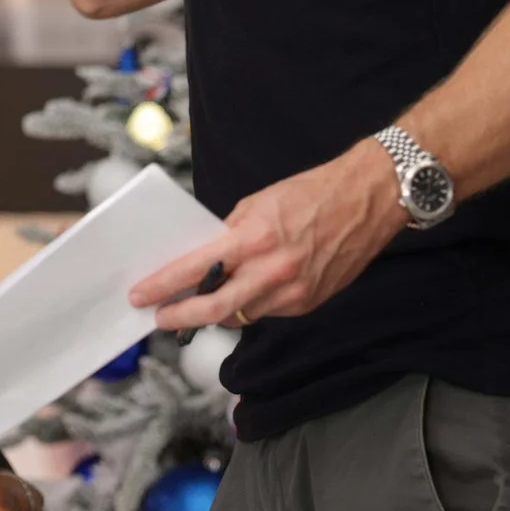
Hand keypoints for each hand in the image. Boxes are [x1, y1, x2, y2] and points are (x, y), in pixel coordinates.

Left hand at [128, 141, 405, 330]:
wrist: (368, 199)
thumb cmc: (310, 193)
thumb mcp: (257, 204)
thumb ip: (230, 235)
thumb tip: (204, 260)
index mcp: (254, 237)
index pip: (196, 269)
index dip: (163, 285)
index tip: (141, 295)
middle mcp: (274, 269)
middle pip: (215, 309)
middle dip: (181, 316)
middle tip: (159, 317)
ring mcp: (294, 290)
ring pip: (241, 315)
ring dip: (214, 314)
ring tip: (193, 308)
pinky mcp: (309, 302)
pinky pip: (267, 312)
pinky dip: (249, 306)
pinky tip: (241, 295)